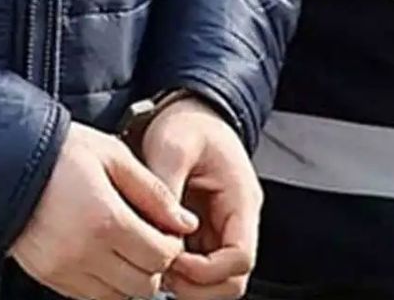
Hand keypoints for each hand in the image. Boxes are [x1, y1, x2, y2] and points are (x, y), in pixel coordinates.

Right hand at [11, 123, 198, 299]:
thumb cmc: (58, 151)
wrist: (2, 160)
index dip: (172, 245)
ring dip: (129, 277)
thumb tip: (185, 223)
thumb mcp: (112, 155)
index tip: (164, 229)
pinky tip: (99, 254)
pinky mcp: (47, 275)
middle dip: (153, 265)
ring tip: (122, 247)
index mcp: (106, 219)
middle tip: (146, 239)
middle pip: (144, 285)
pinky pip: (89, 296)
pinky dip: (103, 283)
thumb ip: (153, 191)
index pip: (161, 256)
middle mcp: (84, 251)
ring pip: (119, 296)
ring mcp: (63, 268)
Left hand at [141, 98, 262, 299]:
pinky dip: (178, 268)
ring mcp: (221, 227)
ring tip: (153, 263)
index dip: (206, 270)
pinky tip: (152, 253)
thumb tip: (158, 226)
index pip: (240, 258)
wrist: (189, 112)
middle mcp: (237, 220)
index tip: (171, 258)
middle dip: (197, 285)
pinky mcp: (203, 230)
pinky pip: (198, 264)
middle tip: (159, 271)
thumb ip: (167, 186)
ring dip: (187, 281)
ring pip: (216, 278)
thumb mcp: (172, 146)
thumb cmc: (186, 124)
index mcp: (241, 201)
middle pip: (232, 279)